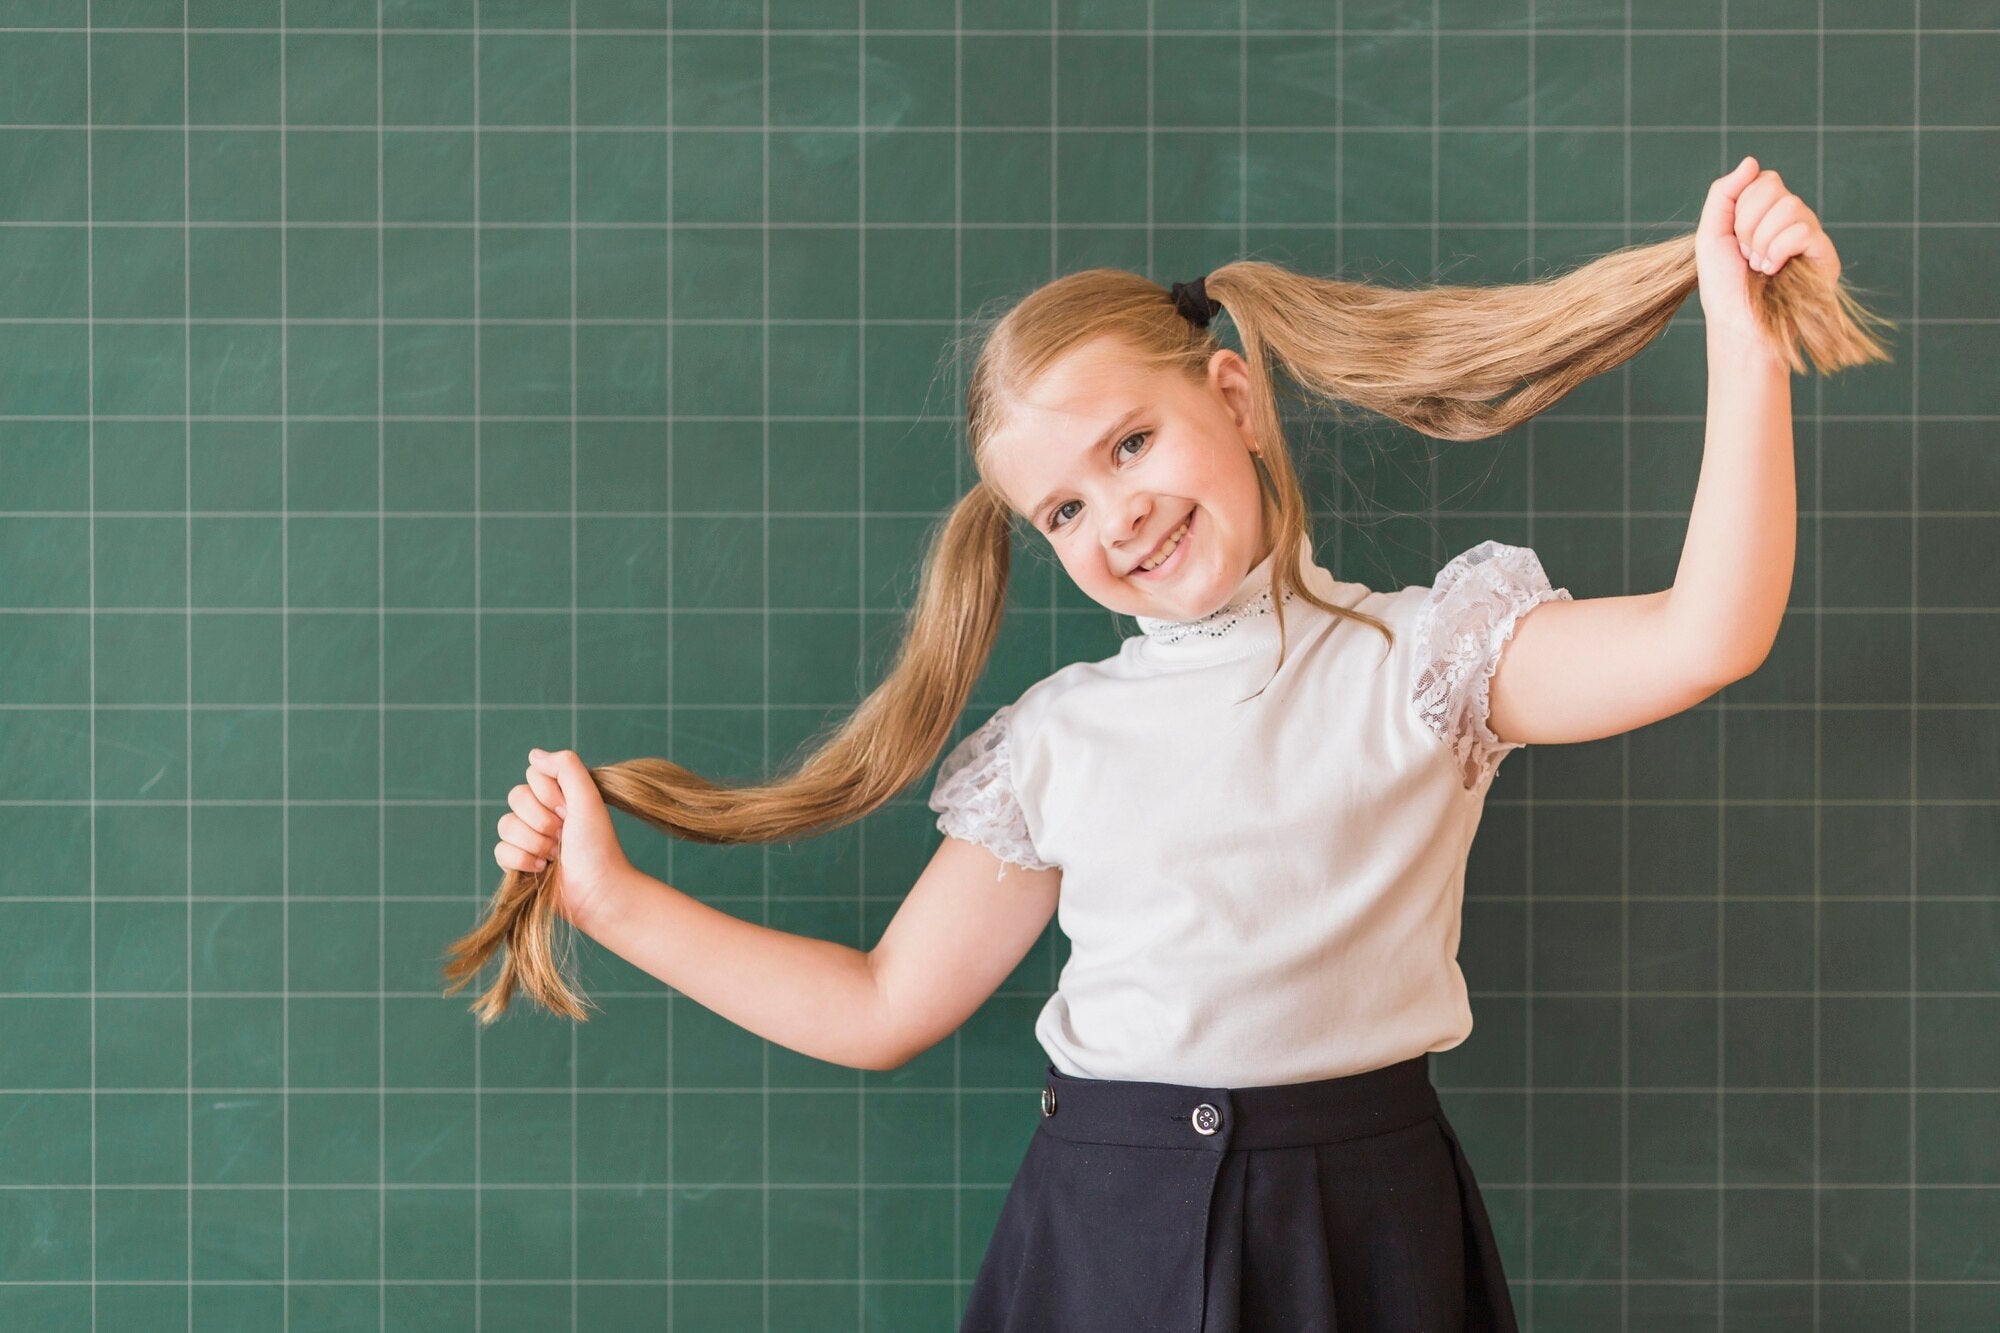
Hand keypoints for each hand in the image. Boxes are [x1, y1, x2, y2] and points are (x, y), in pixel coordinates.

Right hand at [495, 748, 634, 929]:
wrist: (596, 891)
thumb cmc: (597, 846)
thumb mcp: (588, 798)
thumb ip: (566, 767)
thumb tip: (533, 754)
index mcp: (560, 795)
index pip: (533, 774)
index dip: (550, 794)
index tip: (571, 811)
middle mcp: (542, 813)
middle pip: (515, 797)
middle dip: (542, 820)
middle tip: (564, 835)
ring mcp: (528, 837)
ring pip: (505, 825)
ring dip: (534, 842)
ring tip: (555, 855)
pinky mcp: (517, 862)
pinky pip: (500, 851)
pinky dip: (521, 860)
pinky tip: (541, 869)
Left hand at [1695, 156, 1841, 359]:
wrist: (1738, 326)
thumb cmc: (1723, 286)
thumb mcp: (1710, 235)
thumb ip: (1723, 193)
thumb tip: (1751, 160)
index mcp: (1764, 212)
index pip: (1761, 179)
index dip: (1741, 208)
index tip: (1734, 239)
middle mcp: (1790, 219)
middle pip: (1774, 187)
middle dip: (1748, 224)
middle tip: (1745, 254)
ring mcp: (1808, 234)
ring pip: (1790, 207)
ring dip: (1762, 241)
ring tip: (1759, 266)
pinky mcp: (1824, 253)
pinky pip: (1803, 230)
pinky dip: (1779, 251)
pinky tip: (1775, 270)